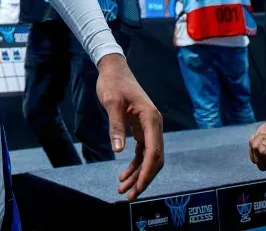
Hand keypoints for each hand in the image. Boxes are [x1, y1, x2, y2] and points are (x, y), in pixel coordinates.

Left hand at [95, 54, 163, 199]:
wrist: (113, 69)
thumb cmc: (113, 83)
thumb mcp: (111, 104)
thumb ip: (116, 126)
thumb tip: (118, 150)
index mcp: (151, 119)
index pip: (154, 153)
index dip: (146, 173)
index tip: (137, 188)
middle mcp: (154, 125)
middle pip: (154, 160)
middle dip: (143, 179)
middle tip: (130, 195)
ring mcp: (149, 128)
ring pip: (148, 158)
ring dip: (138, 175)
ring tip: (124, 189)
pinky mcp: (141, 129)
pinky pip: (142, 152)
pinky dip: (134, 165)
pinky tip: (124, 175)